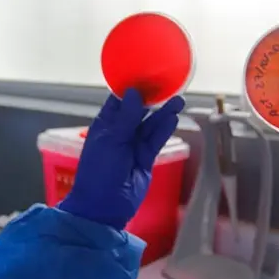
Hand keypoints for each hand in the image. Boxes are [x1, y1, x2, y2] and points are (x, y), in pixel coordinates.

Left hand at [58, 89, 184, 229]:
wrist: (104, 206)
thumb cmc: (99, 171)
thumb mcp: (112, 141)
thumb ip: (126, 118)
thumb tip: (134, 92)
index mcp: (105, 124)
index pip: (119, 100)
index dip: (133, 87)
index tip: (147, 72)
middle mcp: (120, 132)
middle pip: (139, 110)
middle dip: (152, 97)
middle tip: (169, 83)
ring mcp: (133, 145)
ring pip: (151, 124)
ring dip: (163, 112)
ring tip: (179, 99)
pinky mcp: (145, 158)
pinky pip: (156, 139)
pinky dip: (164, 129)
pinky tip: (174, 117)